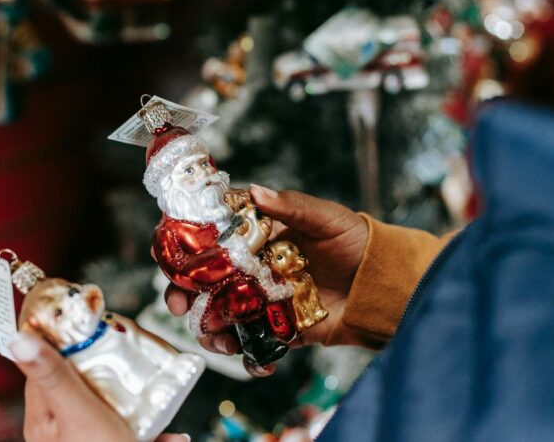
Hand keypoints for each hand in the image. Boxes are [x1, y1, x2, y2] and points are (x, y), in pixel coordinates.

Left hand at [10, 331, 190, 441]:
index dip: (68, 337)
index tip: (91, 315)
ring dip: (139, 401)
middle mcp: (64, 432)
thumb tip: (17, 335)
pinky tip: (174, 438)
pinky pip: (136, 436)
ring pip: (115, 412)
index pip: (49, 364)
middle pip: (86, 383)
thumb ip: (54, 375)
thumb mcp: (76, 413)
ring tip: (160, 389)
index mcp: (44, 418)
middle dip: (113, 368)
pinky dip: (156, 435)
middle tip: (135, 350)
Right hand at [163, 185, 368, 375]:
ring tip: (218, 340)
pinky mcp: (279, 329)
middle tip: (177, 304)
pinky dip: (249, 358)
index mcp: (255, 236)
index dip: (183, 244)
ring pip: (220, 315)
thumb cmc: (354, 241)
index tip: (168, 252)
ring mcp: (262, 300)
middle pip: (203, 280)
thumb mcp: (326, 217)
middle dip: (182, 293)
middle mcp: (251, 268)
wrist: (385, 285)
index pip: (209, 236)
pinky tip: (255, 361)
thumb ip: (291, 206)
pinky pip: (254, 345)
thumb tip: (257, 191)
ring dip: (210, 330)